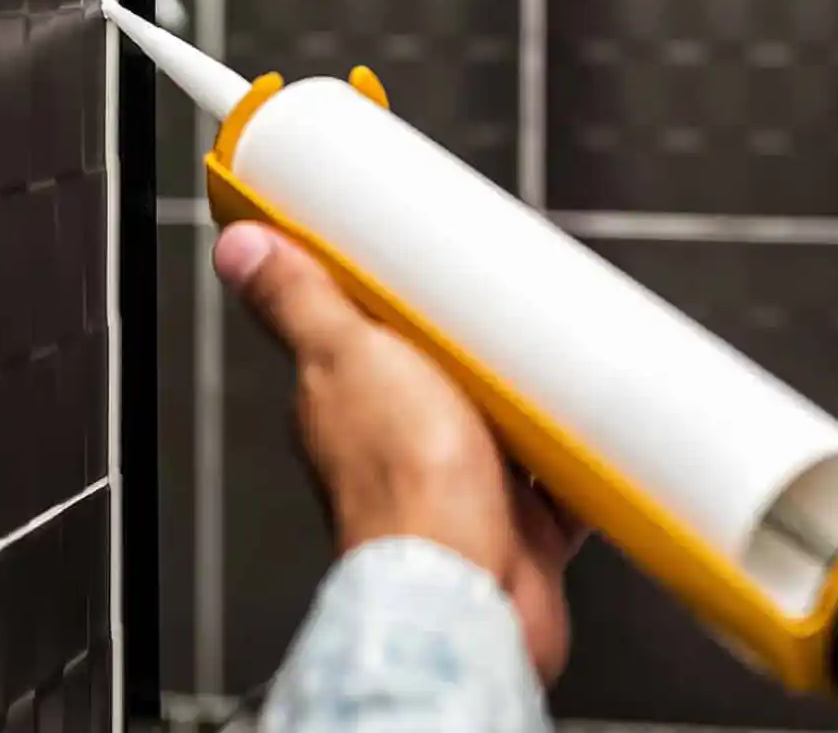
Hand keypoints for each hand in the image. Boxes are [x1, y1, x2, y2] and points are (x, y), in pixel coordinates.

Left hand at [213, 221, 586, 683]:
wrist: (467, 589)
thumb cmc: (403, 488)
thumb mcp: (345, 356)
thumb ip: (299, 301)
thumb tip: (242, 248)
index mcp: (349, 401)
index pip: (365, 332)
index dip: (396, 298)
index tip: (426, 261)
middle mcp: (403, 447)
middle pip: (446, 375)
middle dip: (482, 343)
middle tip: (514, 294)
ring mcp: (461, 486)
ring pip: (505, 426)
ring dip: (534, 397)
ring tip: (561, 350)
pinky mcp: (518, 524)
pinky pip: (557, 482)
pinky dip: (579, 461)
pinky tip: (595, 427)